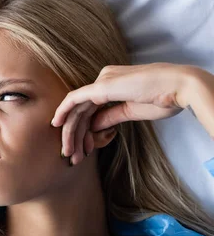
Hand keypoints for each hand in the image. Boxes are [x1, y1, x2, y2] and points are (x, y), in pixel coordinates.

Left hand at [51, 63, 194, 165]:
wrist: (180, 87)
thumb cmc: (164, 98)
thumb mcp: (132, 111)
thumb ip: (111, 116)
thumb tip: (93, 126)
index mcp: (113, 83)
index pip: (91, 109)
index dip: (85, 131)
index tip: (85, 150)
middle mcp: (104, 79)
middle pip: (81, 110)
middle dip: (74, 135)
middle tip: (70, 156)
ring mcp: (102, 81)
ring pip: (77, 109)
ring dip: (70, 132)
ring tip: (68, 153)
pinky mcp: (101, 86)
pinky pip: (75, 99)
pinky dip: (64, 112)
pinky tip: (57, 124)